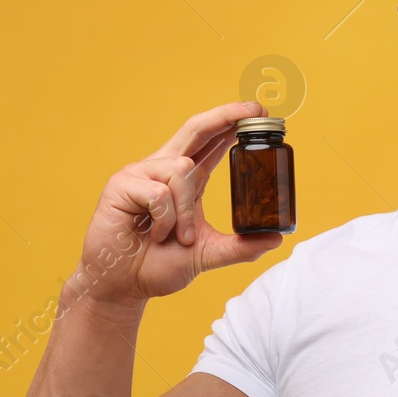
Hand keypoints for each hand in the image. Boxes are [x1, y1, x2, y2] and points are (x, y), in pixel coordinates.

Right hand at [73, 100, 282, 306]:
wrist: (123, 286)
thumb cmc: (156, 266)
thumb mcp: (208, 254)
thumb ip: (240, 247)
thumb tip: (276, 239)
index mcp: (184, 180)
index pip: (211, 143)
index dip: (231, 124)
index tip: (258, 111)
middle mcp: (163, 169)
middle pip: (196, 129)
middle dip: (225, 116)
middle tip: (254, 110)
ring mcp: (140, 173)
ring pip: (182, 171)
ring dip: (186, 211)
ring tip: (176, 236)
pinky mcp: (121, 184)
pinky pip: (159, 192)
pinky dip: (165, 218)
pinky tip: (152, 232)